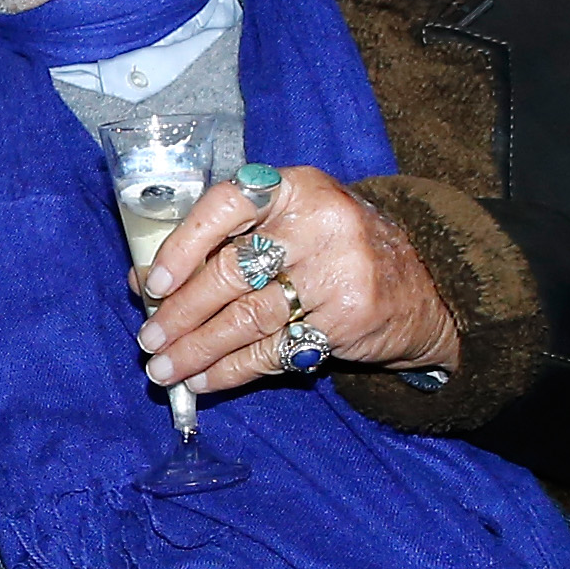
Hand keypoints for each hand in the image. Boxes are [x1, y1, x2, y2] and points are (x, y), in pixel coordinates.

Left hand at [136, 166, 460, 393]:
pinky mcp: (348, 317)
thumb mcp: (288, 228)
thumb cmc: (334, 253)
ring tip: (164, 370)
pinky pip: (274, 350)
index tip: (154, 283)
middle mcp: (318, 223)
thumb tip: (144, 281)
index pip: (225, 205)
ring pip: (248, 318)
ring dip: (198, 350)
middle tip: (149, 340)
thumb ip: (222, 244)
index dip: (183, 245)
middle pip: (231, 272)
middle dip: (180, 313)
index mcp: (294, 188)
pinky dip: (232, 370)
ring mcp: (338, 270)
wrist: (425, 287)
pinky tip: (205, 380)